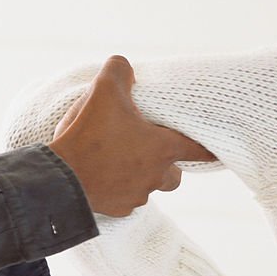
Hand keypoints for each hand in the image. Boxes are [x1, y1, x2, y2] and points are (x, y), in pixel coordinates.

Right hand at [47, 55, 214, 216]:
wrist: (63, 178)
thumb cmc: (89, 133)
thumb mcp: (104, 89)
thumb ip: (120, 70)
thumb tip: (125, 66)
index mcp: (161, 148)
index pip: (196, 149)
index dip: (205, 148)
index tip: (213, 150)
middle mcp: (154, 176)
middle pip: (174, 176)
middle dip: (167, 166)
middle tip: (148, 152)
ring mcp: (136, 195)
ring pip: (147, 188)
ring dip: (139, 176)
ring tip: (117, 162)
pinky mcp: (116, 208)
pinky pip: (124, 200)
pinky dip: (116, 190)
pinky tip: (101, 177)